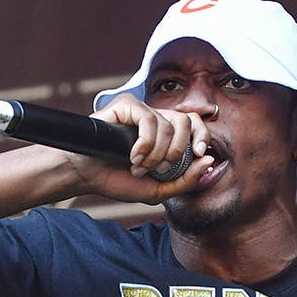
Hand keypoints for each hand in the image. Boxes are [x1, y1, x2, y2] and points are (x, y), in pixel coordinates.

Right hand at [77, 93, 214, 202]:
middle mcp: (157, 120)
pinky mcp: (127, 105)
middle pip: (186, 121)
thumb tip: (209, 161)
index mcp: (167, 136)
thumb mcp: (159, 191)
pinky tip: (132, 156)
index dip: (203, 137)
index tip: (201, 155)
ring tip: (138, 167)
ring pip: (167, 125)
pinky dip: (145, 143)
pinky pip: (149, 119)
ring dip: (156, 154)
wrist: (87, 176)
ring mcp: (142, 111)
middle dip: (178, 151)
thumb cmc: (118, 181)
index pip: (196, 124)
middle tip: (160, 169)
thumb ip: (186, 181)